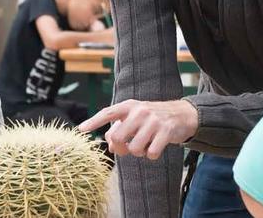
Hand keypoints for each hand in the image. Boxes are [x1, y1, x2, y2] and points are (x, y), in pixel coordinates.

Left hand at [78, 99, 198, 159]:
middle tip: (127, 149)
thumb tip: (109, 145)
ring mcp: (153, 121)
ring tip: (145, 145)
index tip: (81, 129)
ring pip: (134, 149)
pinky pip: (151, 154)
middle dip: (121, 148)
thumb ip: (119, 129)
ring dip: (139, 153)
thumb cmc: (152, 118)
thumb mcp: (134, 117)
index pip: (108, 113)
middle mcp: (140, 111)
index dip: (94, 121)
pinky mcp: (166, 131)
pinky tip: (156, 147)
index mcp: (129, 106)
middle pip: (117, 137)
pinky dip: (152, 155)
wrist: (182, 114)